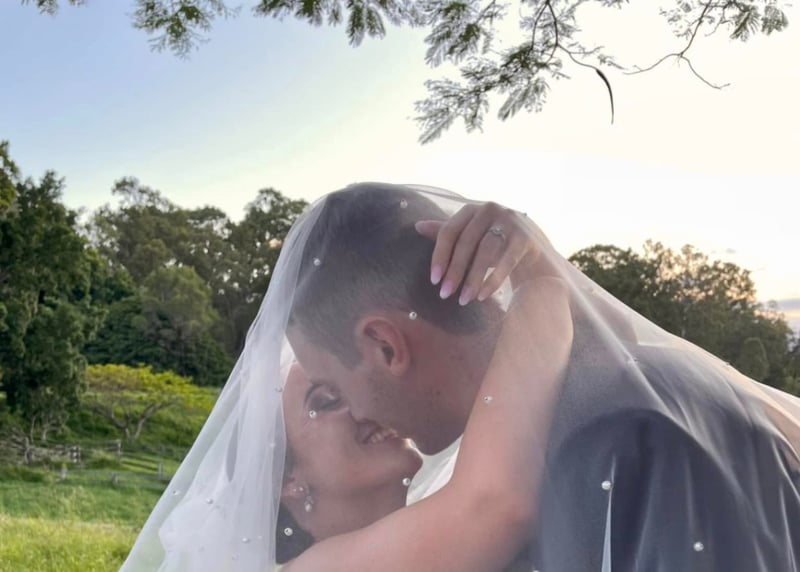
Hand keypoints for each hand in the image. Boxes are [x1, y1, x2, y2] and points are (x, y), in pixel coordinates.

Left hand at [415, 201, 553, 305]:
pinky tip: (482, 296)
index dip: (440, 256)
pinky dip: (493, 280)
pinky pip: (507, 261)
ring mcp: (509, 222)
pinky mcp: (524, 237)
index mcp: (471, 209)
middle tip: (445, 294)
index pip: (449, 232)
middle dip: (454, 271)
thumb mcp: (469, 234)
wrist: (530, 241)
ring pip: (486, 252)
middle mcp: (489, 210)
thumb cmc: (492, 239)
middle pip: (466, 243)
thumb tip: (418, 226)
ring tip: (464, 300)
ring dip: (473, 278)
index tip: (434, 280)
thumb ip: (447, 231)